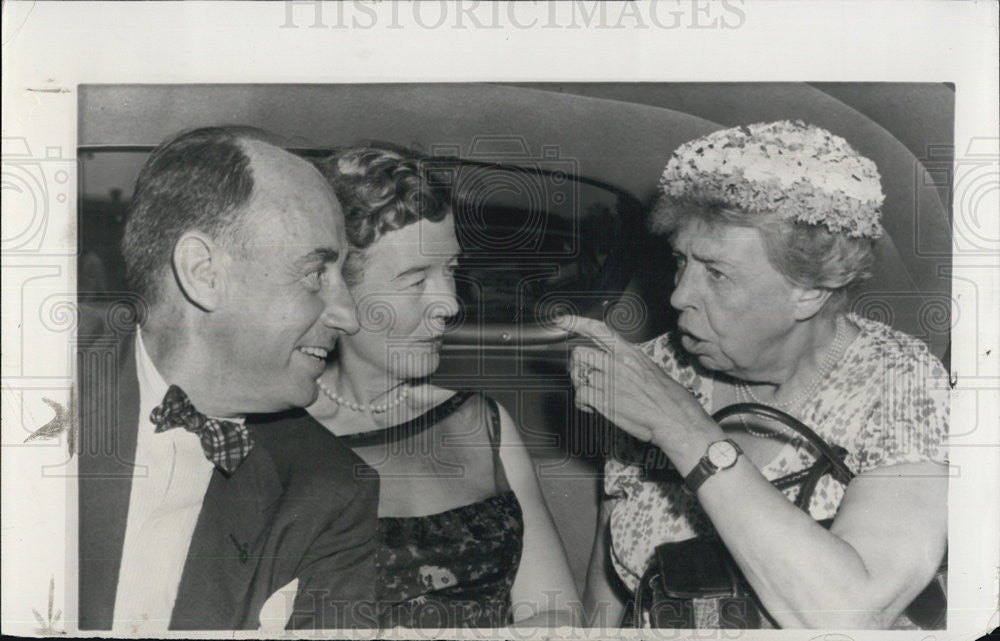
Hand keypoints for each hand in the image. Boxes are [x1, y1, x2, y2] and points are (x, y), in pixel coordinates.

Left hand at [555, 315, 721, 469]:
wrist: (675, 418)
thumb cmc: (669, 398)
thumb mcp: (651, 369)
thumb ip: (629, 363)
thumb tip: (614, 364)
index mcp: (630, 353)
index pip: (600, 330)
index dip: (578, 323)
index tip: (563, 321)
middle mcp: (617, 363)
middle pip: (580, 353)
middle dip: (577, 365)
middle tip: (583, 376)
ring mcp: (609, 381)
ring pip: (578, 375)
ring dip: (580, 385)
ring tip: (591, 394)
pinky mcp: (604, 400)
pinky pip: (580, 394)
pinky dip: (582, 403)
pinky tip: (592, 407)